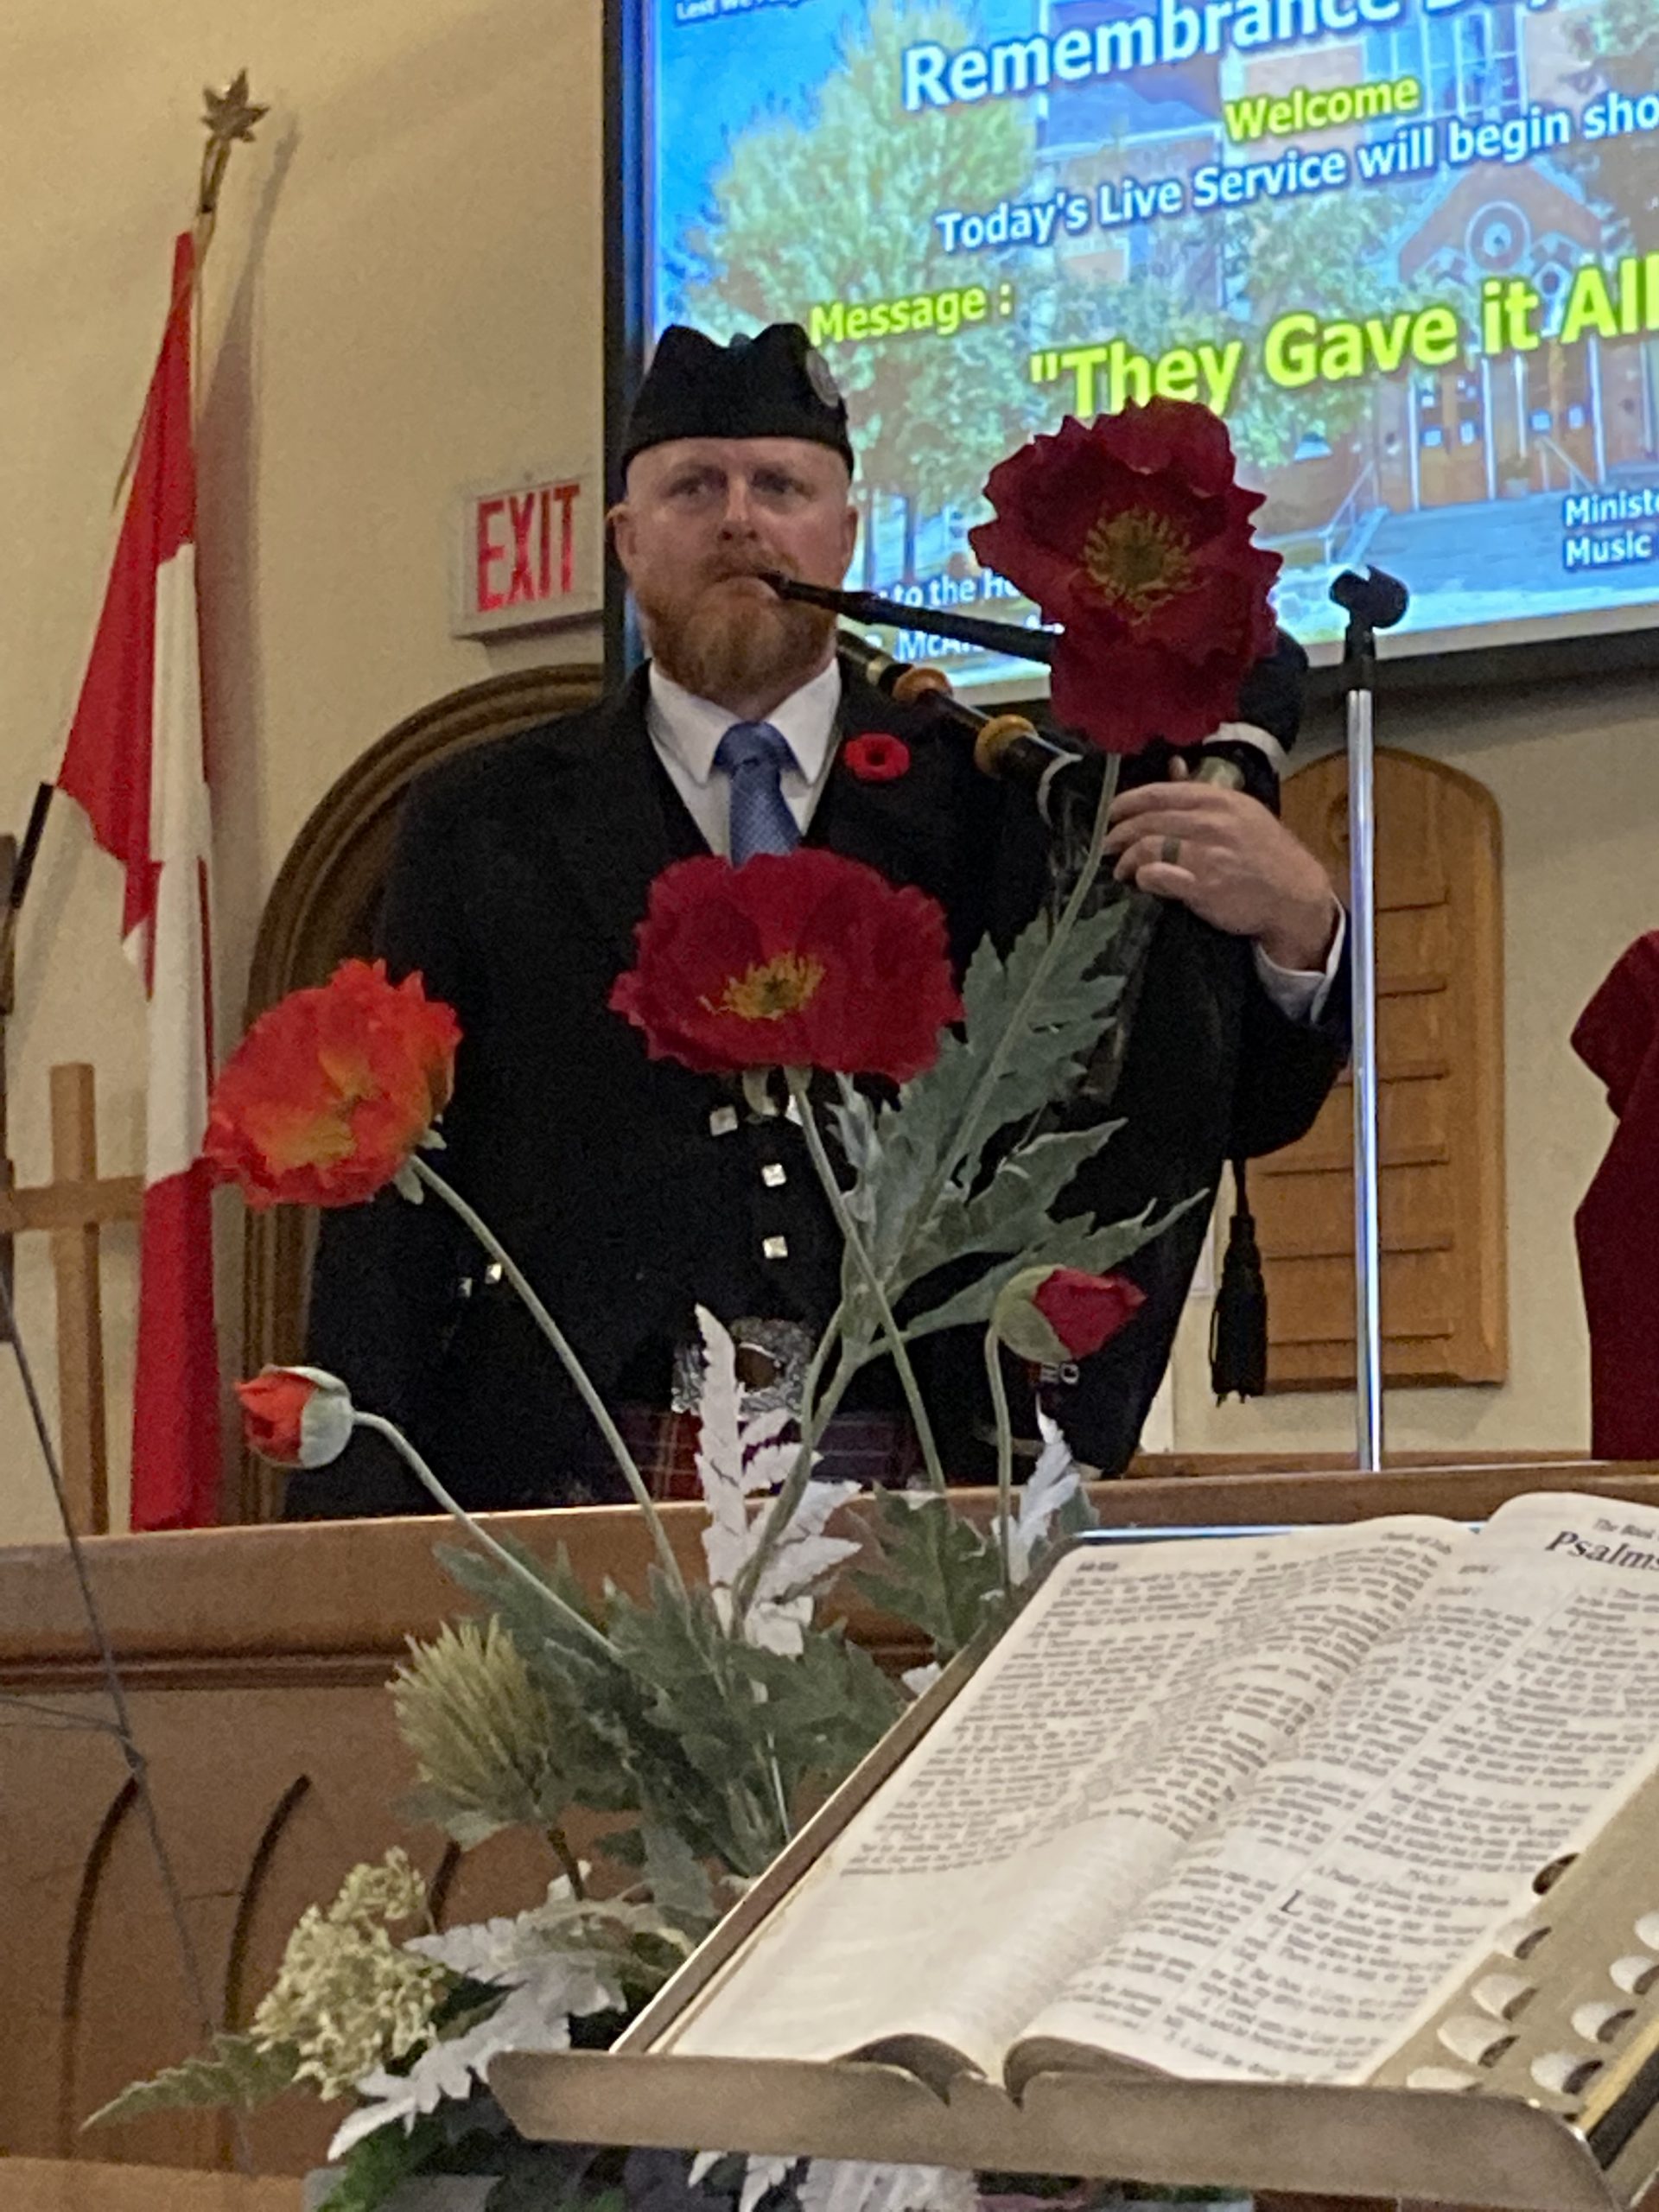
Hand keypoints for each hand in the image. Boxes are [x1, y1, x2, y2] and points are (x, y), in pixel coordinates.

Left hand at [1104, 761, 1339, 970]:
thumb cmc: (1265, 854)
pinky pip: (1158, 876)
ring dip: (1126, 859)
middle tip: (1107, 846)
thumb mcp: (1240, 812)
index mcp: (1218, 799)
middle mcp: (1211, 822)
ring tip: (1121, 870)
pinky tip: (1141, 882)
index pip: (1159, 793)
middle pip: (1147, 821)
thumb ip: (1201, 792)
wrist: (1294, 895)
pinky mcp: (1204, 886)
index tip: (1111, 814)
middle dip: (1119, 833)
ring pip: (1148, 847)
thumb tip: (1173, 765)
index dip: (1126, 803)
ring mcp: (1207, 854)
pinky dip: (1144, 877)